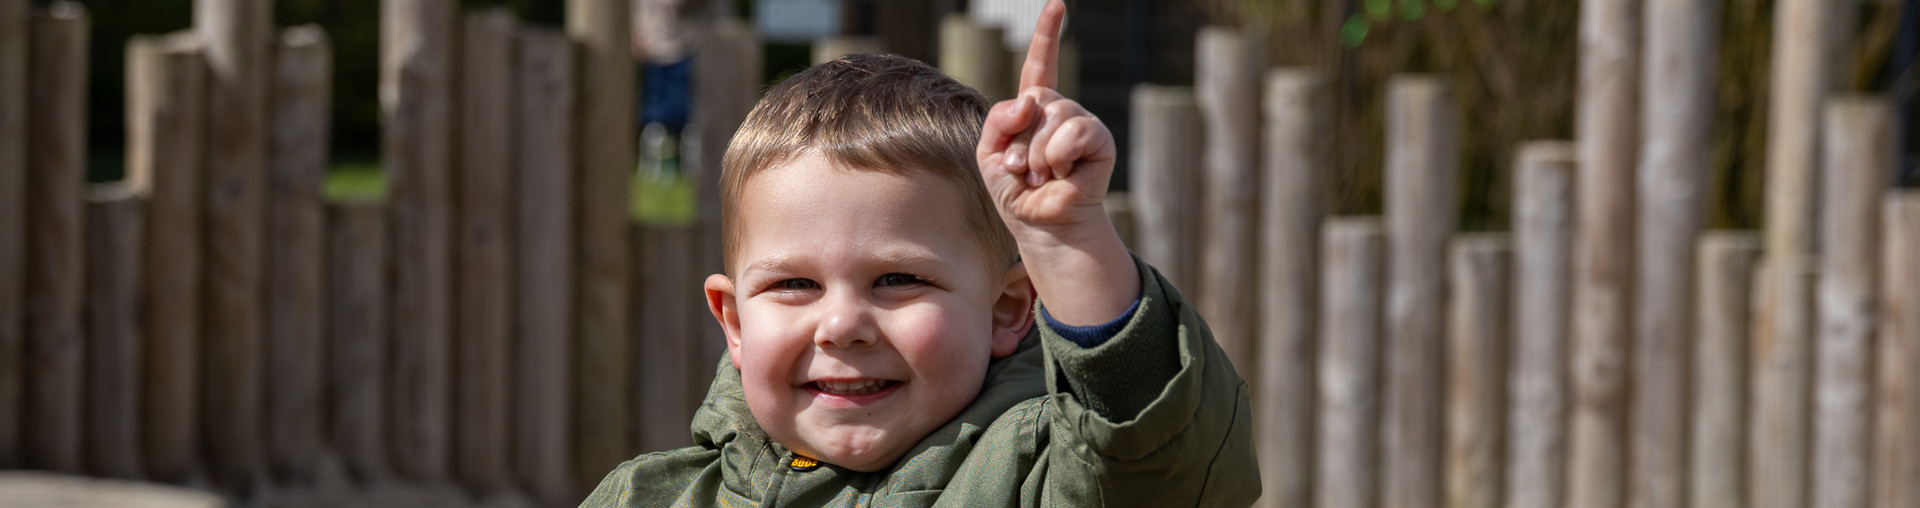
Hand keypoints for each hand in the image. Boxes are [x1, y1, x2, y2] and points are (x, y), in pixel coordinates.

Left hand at [974, 0, 1135, 325]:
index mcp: (1034, 111)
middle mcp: (1061, 112)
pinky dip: (1058, 155)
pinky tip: (1061, 174)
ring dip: (1037, 152)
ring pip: (1054, 114)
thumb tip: (1030, 100)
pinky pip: (1075, 131)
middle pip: (1038, 97)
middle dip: (1021, 138)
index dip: (1048, 35)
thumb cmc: (1016, 193)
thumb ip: (998, 120)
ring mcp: (1082, 124)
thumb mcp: (990, 154)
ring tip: (1042, 176)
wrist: (1040, 226)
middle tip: (1025, 169)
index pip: (1041, 66)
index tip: (1057, 5)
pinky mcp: (1100, 141)